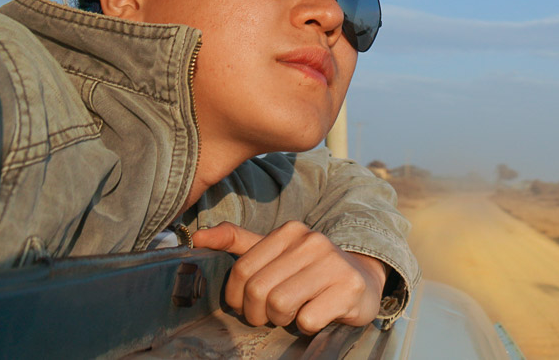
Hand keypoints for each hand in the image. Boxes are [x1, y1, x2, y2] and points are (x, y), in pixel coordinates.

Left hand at [193, 221, 387, 333]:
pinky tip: (317, 315)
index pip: (242, 270)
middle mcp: (313, 242)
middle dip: (259, 313)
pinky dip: (306, 326)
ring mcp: (334, 264)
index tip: (250, 304)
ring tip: (294, 313)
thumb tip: (197, 236)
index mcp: (291, 231)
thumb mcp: (274, 253)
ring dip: (282, 320)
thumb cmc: (309, 271)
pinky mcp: (349, 289)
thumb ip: (237, 242)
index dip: (238, 298)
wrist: (361, 280)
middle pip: (259, 291)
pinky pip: (307, 320)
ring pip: (280, 305)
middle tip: (272, 315)